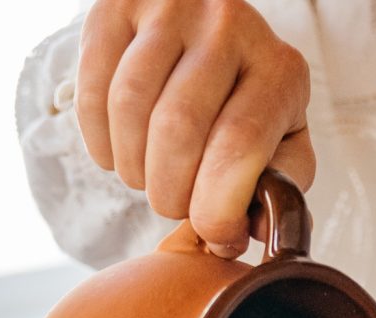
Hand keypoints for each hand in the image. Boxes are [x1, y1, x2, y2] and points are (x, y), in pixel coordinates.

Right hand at [76, 0, 314, 256]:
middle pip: (178, 130)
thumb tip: (244, 233)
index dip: (216, 210)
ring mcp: (172, 7)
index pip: (238, 148)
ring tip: (149, 179)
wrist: (209, 37)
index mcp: (281, 70)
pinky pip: (94, 90)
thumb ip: (276, 192)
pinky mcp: (120, 5)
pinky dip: (101, 142)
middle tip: (175, 206)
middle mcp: (231, 25)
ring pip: (130, 109)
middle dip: (169, 193)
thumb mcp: (281, 144)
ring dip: (133, 170)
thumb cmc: (248, 107)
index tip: (212, 235)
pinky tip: (119, 154)